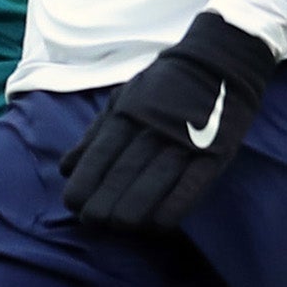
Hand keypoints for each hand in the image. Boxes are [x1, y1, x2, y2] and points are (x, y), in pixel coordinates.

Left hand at [61, 12, 277, 231]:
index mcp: (129, 113)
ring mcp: (186, 140)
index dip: (85, 182)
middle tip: (92, 222)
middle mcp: (154, 127)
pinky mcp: (215, 152)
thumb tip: (66, 168)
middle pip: (124, 172)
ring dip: (135, 209)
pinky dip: (175, 206)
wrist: (220, 60)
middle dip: (104, 202)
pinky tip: (160, 225)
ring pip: (155, 181)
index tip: (73, 205)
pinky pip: (192, 184)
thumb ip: (95, 134)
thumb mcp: (124, 99)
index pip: (101, 154)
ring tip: (120, 226)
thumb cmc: (165, 85)